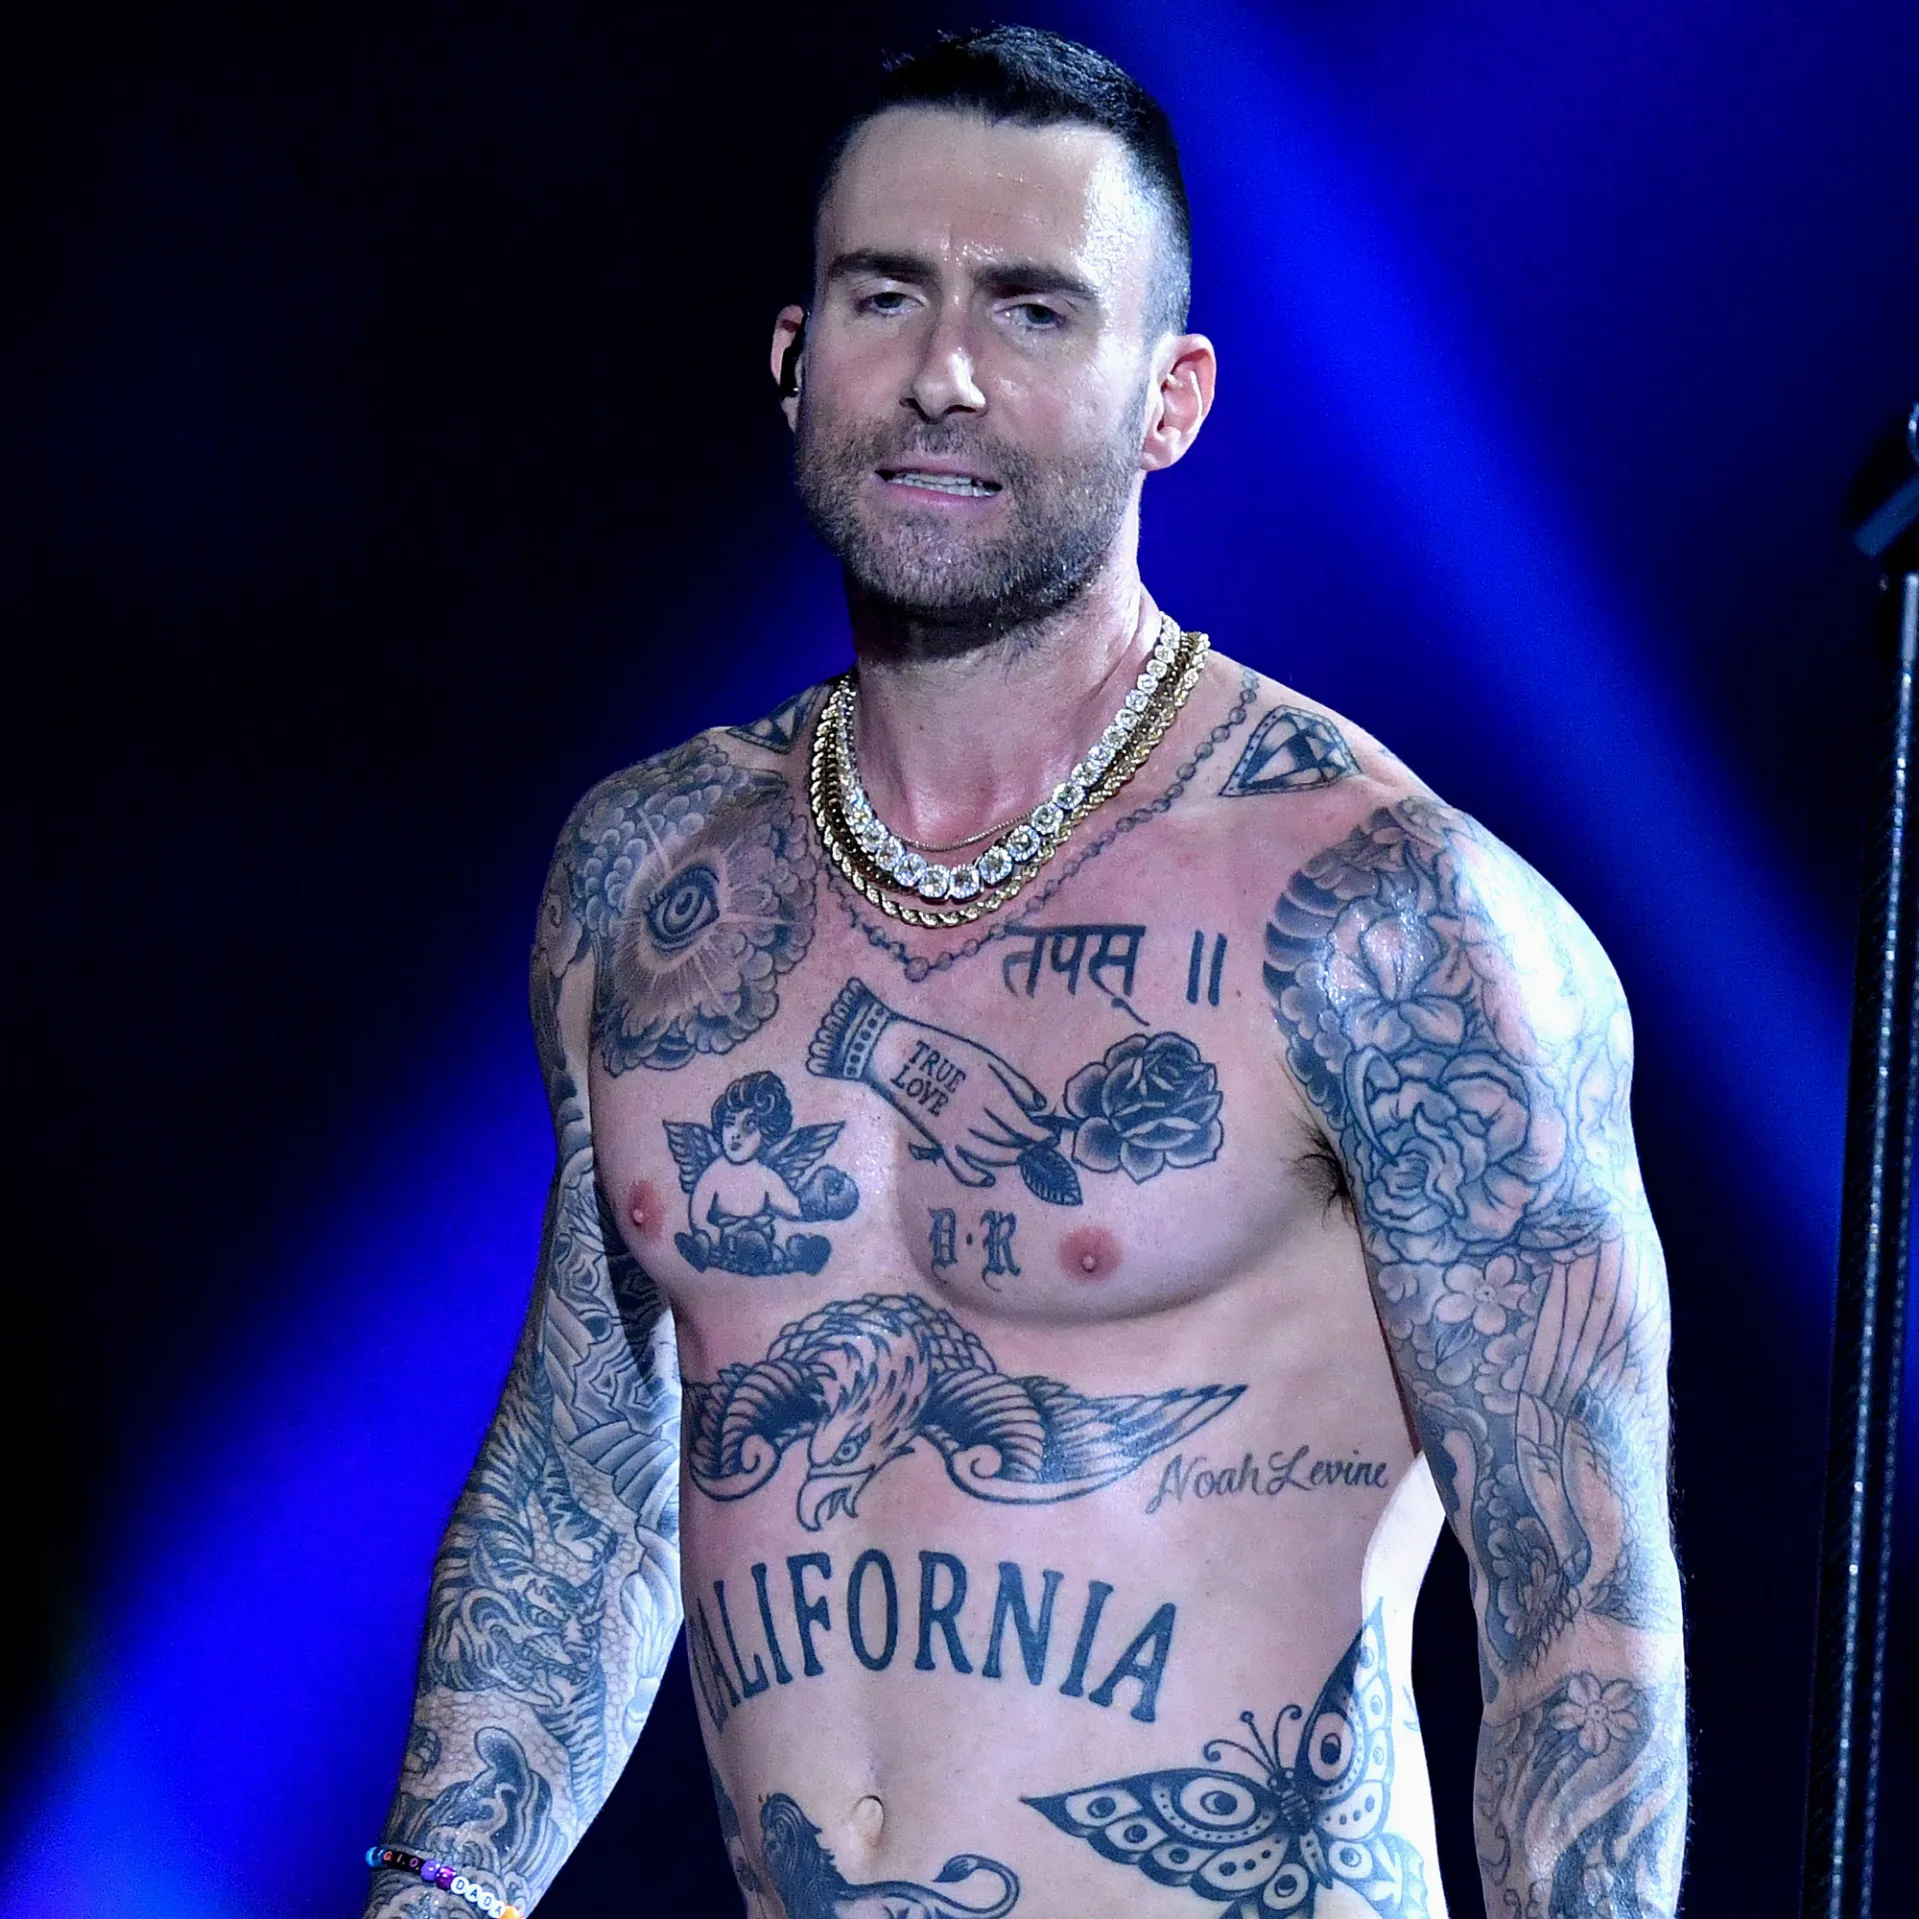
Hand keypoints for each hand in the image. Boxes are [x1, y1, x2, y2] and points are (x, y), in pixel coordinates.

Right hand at [808, 981, 1056, 1185]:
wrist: (900, 1058)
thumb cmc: (947, 1051)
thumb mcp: (987, 1060)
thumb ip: (1016, 1086)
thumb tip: (1040, 1108)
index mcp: (991, 1095)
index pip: (1024, 1126)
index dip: (1040, 1134)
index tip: (1052, 1135)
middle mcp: (977, 1119)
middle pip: (1011, 1142)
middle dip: (1029, 1145)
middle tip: (1042, 1146)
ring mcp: (957, 1133)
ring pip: (992, 1156)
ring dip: (1010, 1158)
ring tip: (1021, 1154)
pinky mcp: (940, 1141)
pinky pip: (962, 1166)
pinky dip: (977, 1175)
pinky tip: (990, 1176)